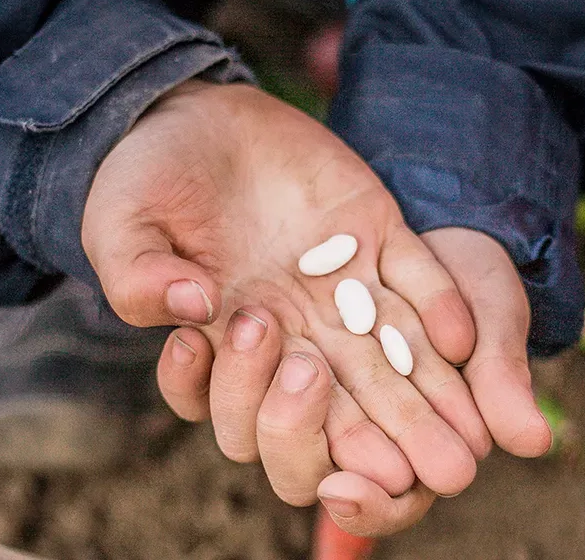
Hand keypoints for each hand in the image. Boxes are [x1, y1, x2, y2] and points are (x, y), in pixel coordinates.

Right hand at [82, 80, 488, 525]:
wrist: (198, 113)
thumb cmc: (146, 177)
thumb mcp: (120, 223)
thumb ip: (135, 277)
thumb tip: (192, 309)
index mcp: (223, 341)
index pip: (247, 413)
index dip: (264, 415)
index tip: (260, 354)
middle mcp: (289, 327)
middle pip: (333, 407)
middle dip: (368, 441)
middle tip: (401, 471)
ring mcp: (338, 284)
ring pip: (388, 359)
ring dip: (425, 400)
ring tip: (464, 446)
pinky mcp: (375, 234)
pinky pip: (415, 278)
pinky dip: (438, 306)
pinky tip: (462, 341)